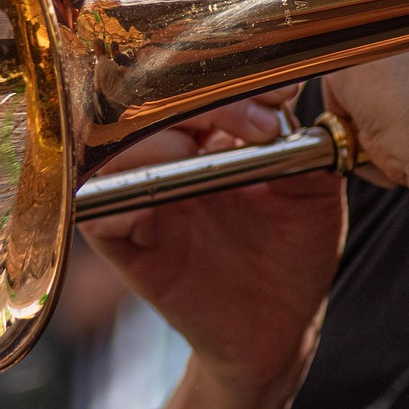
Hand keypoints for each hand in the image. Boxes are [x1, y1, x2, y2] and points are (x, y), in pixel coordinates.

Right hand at [80, 87, 346, 396]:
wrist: (279, 327)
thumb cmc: (292, 254)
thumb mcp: (311, 193)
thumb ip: (301, 146)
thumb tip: (290, 99)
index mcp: (207, 135)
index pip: (193, 86)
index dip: (229, 81)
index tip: (276, 98)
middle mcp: (166, 158)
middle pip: (148, 106)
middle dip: (197, 105)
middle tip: (254, 125)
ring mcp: (142, 199)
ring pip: (114, 150)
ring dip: (154, 145)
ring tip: (195, 155)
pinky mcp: (125, 245)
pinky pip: (97, 212)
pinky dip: (120, 199)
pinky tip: (157, 203)